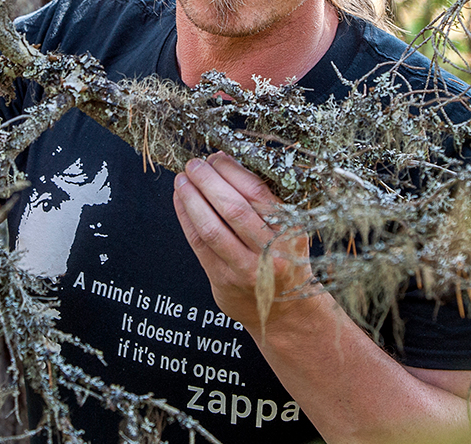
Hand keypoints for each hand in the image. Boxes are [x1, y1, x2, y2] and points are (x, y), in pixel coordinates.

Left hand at [173, 152, 315, 331]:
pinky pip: (199, 245)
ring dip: (192, 198)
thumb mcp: (289, 229)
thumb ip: (262, 200)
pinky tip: (180, 200)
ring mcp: (245, 269)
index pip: (257, 193)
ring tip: (182, 180)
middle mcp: (270, 251)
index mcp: (290, 230)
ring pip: (211, 228)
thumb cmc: (285, 259)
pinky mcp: (223, 281)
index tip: (217, 157)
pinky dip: (186, 218)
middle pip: (232, 208)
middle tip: (194, 164)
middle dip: (208, 180)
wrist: (288, 312)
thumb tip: (224, 161)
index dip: (232, 171)